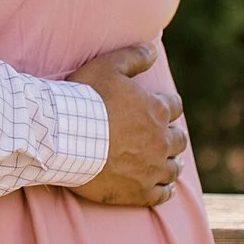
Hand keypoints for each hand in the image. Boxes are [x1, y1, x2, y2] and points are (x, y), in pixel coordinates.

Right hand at [65, 41, 187, 207]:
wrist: (64, 137)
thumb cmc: (85, 99)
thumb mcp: (107, 66)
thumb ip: (134, 56)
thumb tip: (154, 50)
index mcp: (156, 110)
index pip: (173, 106)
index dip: (166, 106)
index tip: (158, 108)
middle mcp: (160, 140)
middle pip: (178, 138)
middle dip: (172, 135)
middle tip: (164, 135)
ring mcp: (152, 168)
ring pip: (173, 167)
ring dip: (171, 161)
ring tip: (166, 161)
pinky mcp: (140, 191)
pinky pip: (162, 193)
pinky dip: (164, 188)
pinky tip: (162, 186)